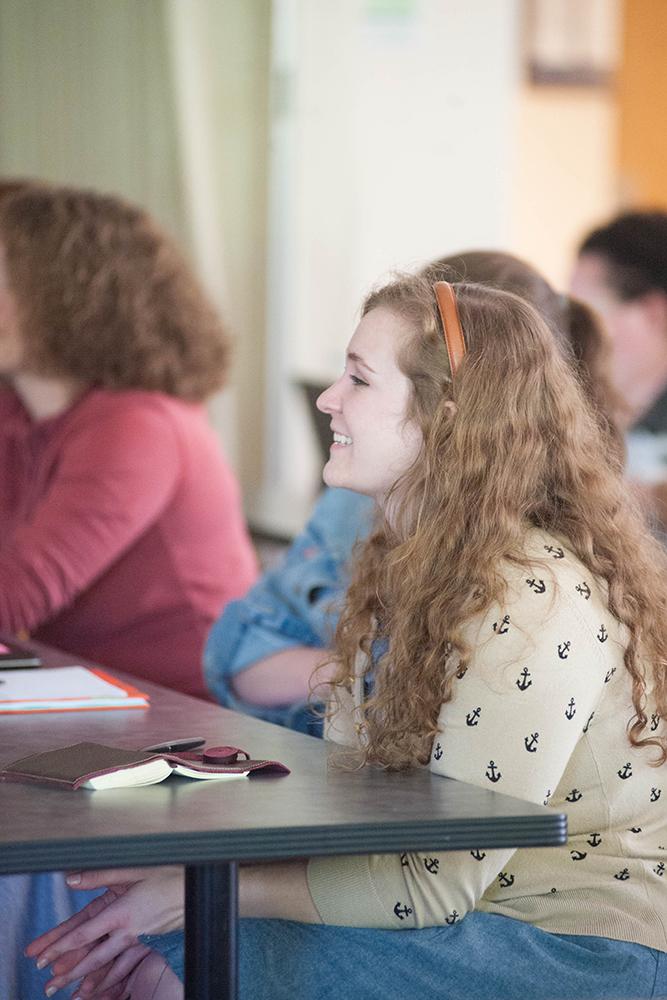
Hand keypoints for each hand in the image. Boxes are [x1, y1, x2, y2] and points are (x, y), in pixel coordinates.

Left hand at [25, 866, 182, 996]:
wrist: (200, 888)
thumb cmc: (169, 872)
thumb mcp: (134, 868)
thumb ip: (100, 874)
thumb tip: (71, 878)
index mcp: (121, 912)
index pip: (83, 934)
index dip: (60, 946)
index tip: (42, 957)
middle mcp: (128, 930)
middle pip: (92, 957)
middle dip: (68, 972)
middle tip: (48, 986)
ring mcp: (138, 938)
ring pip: (107, 964)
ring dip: (87, 980)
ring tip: (70, 994)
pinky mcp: (146, 941)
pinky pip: (124, 964)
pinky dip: (110, 978)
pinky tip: (99, 987)